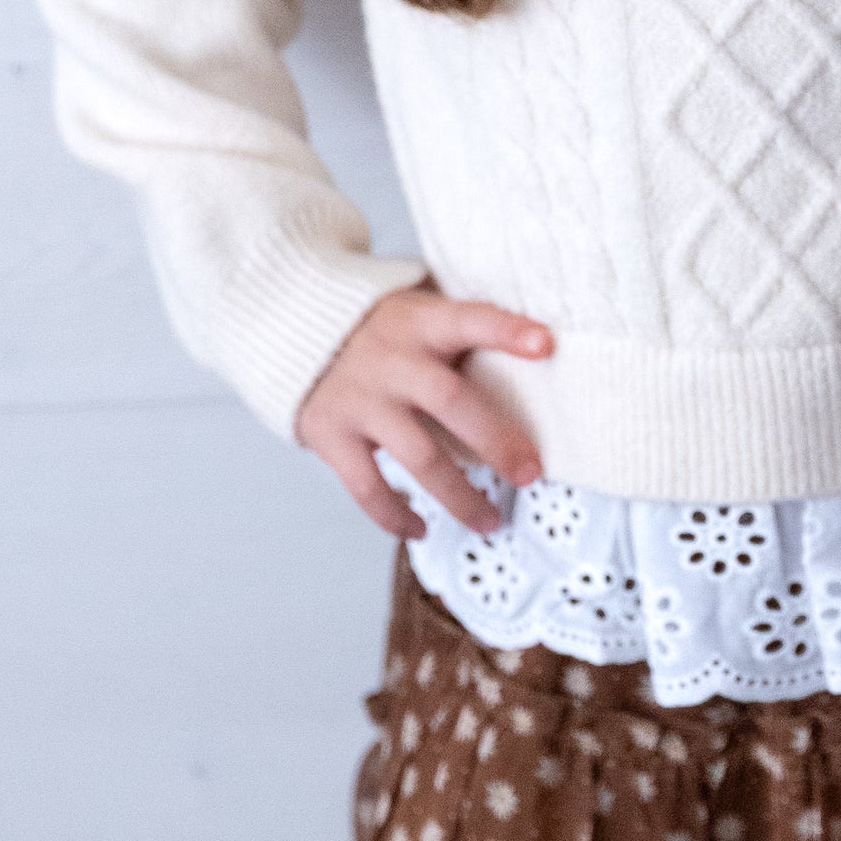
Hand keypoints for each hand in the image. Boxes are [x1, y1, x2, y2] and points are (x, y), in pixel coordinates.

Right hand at [294, 282, 551, 539]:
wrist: (294, 332)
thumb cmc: (383, 330)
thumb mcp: (417, 310)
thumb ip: (461, 329)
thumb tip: (539, 350)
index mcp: (420, 322)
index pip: (469, 319)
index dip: (507, 331)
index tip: (547, 344)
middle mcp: (390, 359)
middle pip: (451, 400)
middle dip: (496, 441)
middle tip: (531, 473)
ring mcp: (360, 400)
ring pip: (417, 455)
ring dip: (459, 496)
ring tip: (491, 521)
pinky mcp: (331, 435)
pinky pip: (367, 485)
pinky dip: (395, 514)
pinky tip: (421, 530)